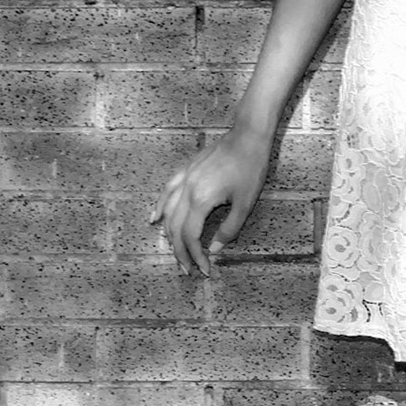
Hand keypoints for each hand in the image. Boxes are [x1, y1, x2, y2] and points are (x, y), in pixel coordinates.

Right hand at [149, 127, 270, 277]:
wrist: (248, 135)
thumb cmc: (250, 167)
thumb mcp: (246, 203)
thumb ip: (229, 229)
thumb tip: (214, 250)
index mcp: (201, 200)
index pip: (190, 237)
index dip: (195, 256)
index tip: (204, 270)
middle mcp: (187, 190)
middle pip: (175, 228)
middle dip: (180, 252)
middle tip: (188, 269)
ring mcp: (184, 178)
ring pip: (167, 212)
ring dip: (169, 234)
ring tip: (175, 251)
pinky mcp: (186, 170)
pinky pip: (166, 191)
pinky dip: (159, 207)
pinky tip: (155, 218)